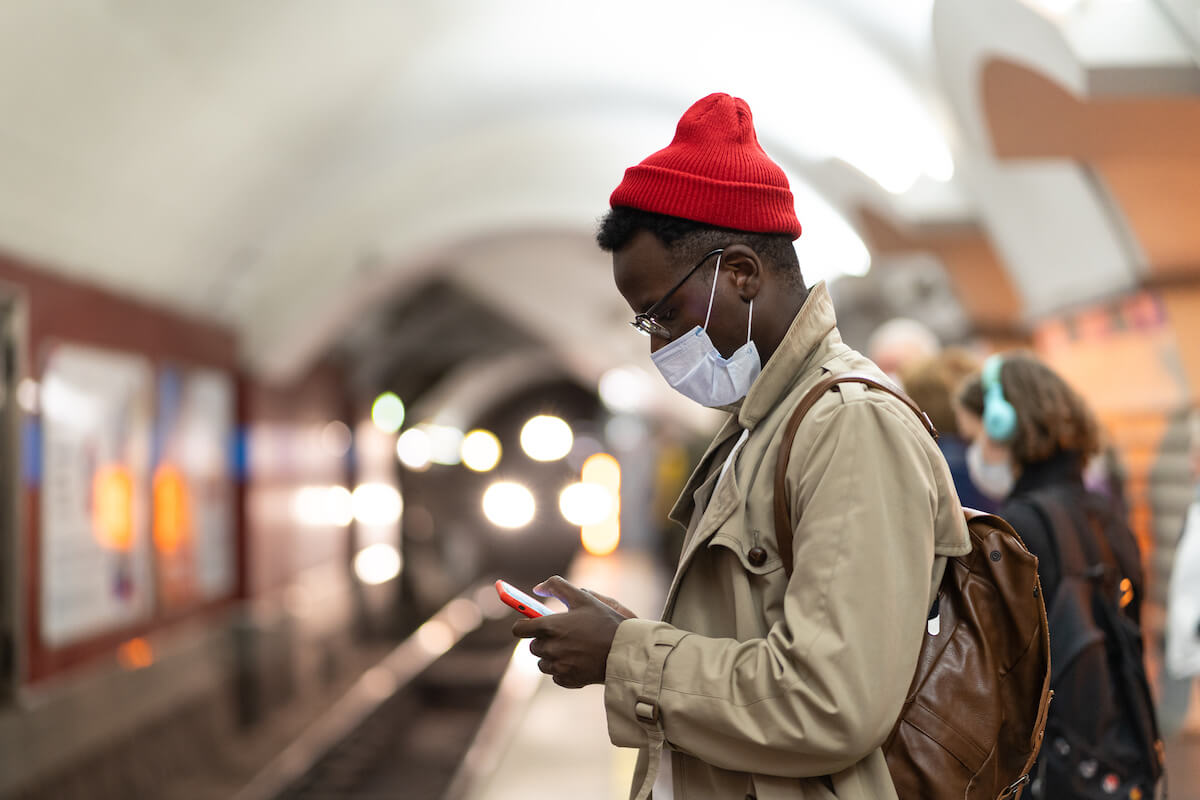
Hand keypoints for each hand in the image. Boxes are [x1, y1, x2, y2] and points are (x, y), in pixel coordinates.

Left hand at [511, 575, 633, 687]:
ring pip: (542, 662)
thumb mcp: (583, 597)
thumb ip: (557, 586)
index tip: (531, 623)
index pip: (519, 629)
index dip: (524, 625)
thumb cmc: (604, 621)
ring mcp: (558, 666)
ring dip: (551, 655)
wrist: (625, 650)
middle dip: (543, 640)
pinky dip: (563, 668)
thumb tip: (536, 588)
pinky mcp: (567, 680)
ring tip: (572, 647)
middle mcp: (550, 648)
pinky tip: (578, 660)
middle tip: (562, 634)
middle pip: (532, 646)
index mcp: (550, 626)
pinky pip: (555, 675)